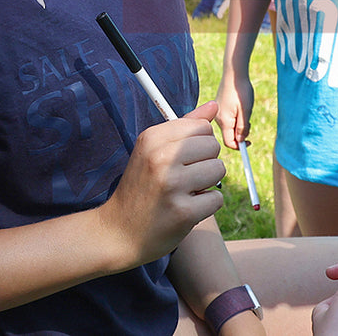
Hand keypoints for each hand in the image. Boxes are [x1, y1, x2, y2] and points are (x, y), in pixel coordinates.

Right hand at [98, 102, 225, 267]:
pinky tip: (186, 209)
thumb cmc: (141, 187)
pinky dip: (206, 206)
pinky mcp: (183, 212)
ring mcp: (172, 185)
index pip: (201, 126)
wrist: (118, 232)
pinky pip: (216, 198)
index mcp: (152, 138)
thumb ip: (185, 126)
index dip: (198, 144)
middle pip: (213, 147)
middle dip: (205, 163)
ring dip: (207, 184)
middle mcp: (160, 157)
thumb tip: (213, 105)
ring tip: (186, 192)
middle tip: (184, 178)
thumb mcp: (153, 151)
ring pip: (218, 170)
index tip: (182, 159)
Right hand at [215, 71, 254, 150]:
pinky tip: (240, 107)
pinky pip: (227, 119)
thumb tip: (240, 141)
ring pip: (228, 127)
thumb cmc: (241, 90)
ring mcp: (217, 112)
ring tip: (246, 111)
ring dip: (238, 125)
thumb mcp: (246, 110)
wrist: (234, 72)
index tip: (250, 143)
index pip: (229, 142)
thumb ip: (242, 127)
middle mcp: (217, 118)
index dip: (239, 146)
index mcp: (223, 120)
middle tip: (249, 122)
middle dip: (240, 134)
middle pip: (228, 135)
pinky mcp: (219, 107)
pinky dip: (235, 118)